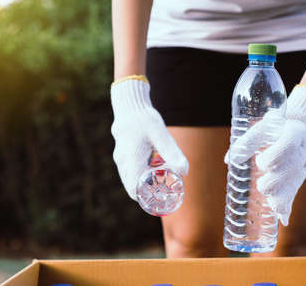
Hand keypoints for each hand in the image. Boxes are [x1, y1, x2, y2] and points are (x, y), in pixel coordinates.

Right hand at [110, 76, 188, 199]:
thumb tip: (185, 171)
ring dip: (143, 183)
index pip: (134, 189)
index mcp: (131, 159)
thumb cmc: (145, 119)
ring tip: (160, 180)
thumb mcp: (161, 134)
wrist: (130, 105)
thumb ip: (172, 153)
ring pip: (130, 179)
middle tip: (164, 192)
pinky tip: (152, 168)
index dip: (145, 199)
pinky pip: (129, 171)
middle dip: (146, 192)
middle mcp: (123, 161)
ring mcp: (120, 158)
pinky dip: (139, 174)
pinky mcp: (122, 154)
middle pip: (132, 186)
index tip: (159, 200)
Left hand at [225, 84, 305, 225]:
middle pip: (291, 170)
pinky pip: (294, 194)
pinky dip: (287, 207)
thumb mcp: (262, 128)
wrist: (302, 131)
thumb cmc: (276, 128)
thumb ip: (246, 142)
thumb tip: (229, 161)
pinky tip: (282, 219)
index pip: (288, 146)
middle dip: (276, 182)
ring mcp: (302, 167)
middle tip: (261, 186)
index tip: (260, 162)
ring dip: (282, 197)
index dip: (275, 157)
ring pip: (294, 185)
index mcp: (294, 135)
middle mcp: (302, 152)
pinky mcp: (299, 179)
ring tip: (271, 206)